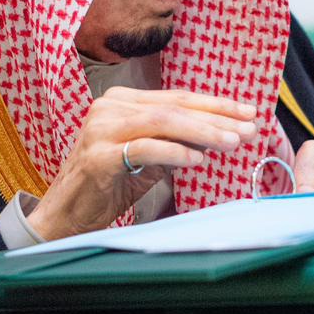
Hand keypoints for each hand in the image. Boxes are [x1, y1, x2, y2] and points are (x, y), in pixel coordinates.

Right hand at [27, 87, 258, 239]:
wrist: (64, 216)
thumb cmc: (108, 187)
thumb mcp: (149, 159)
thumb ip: (178, 142)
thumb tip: (223, 133)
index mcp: (122, 102)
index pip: (178, 97)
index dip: (217, 104)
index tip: (249, 113)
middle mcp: (109, 107)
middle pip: (174, 106)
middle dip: (217, 117)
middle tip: (249, 128)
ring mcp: (100, 129)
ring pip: (163, 121)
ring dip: (203, 131)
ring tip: (232, 142)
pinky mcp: (98, 156)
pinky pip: (144, 149)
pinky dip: (175, 152)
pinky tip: (198, 159)